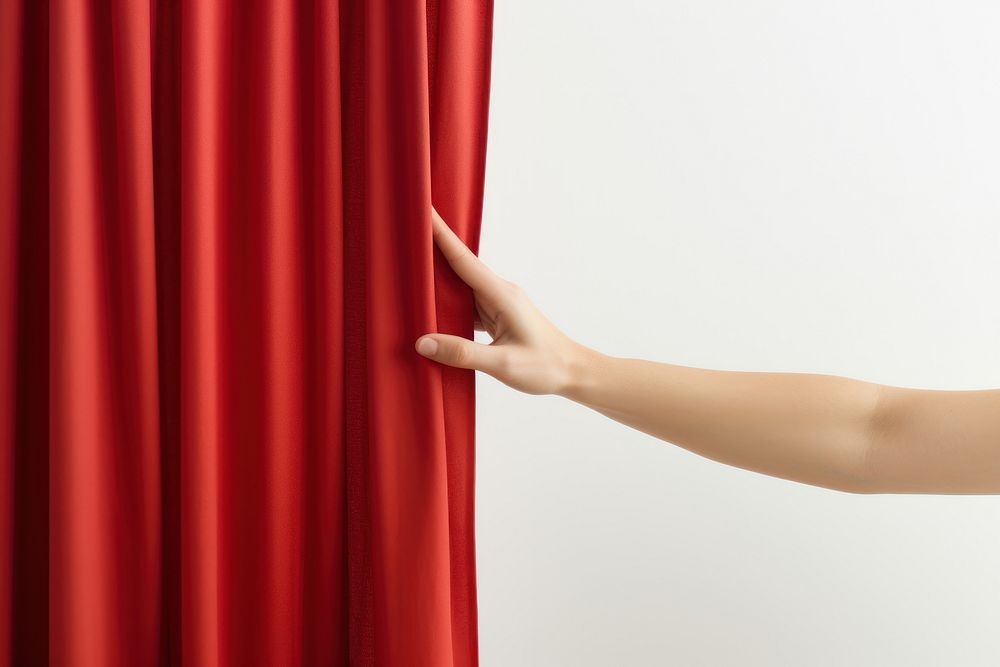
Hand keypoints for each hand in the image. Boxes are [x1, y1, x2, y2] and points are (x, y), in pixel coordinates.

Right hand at [416, 208, 585, 394]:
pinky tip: (431, 304)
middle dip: (433, 245)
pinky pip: (466, 302)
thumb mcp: (502, 363)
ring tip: (411, 263)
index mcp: (501, 295)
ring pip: (460, 284)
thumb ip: (462, 353)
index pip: (463, 259)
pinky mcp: (496, 317)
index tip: (424, 210)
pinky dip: (447, 301)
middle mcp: (499, 293)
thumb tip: (423, 342)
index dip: (440, 234)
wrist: (573, 373)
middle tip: (407, 229)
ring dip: (438, 274)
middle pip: (458, 264)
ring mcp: (497, 304)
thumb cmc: (545, 367)